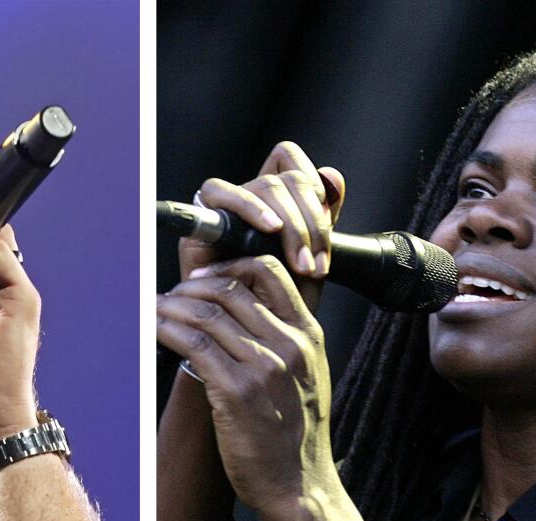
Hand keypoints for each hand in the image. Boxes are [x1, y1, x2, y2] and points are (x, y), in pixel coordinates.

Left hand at [156, 254, 338, 516]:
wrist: (299, 485)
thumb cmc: (294, 436)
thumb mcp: (306, 377)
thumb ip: (283, 342)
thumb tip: (238, 314)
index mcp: (309, 335)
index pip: (269, 271)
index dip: (228, 266)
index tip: (203, 279)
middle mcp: (289, 345)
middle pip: (230, 289)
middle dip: (190, 287)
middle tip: (169, 296)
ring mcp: (264, 368)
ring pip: (206, 314)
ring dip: (171, 307)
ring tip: (153, 311)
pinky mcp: (236, 392)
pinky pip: (193, 345)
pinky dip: (167, 331)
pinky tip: (154, 330)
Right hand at [180, 141, 343, 311]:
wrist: (250, 339)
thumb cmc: (281, 308)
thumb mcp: (313, 266)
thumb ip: (324, 224)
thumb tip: (333, 176)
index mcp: (280, 205)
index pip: (296, 166)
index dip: (316, 187)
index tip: (328, 228)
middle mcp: (253, 202)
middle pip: (288, 178)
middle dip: (311, 221)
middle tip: (314, 264)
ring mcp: (228, 209)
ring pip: (265, 184)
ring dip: (291, 222)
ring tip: (298, 263)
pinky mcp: (202, 222)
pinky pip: (218, 192)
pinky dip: (251, 206)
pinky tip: (269, 229)